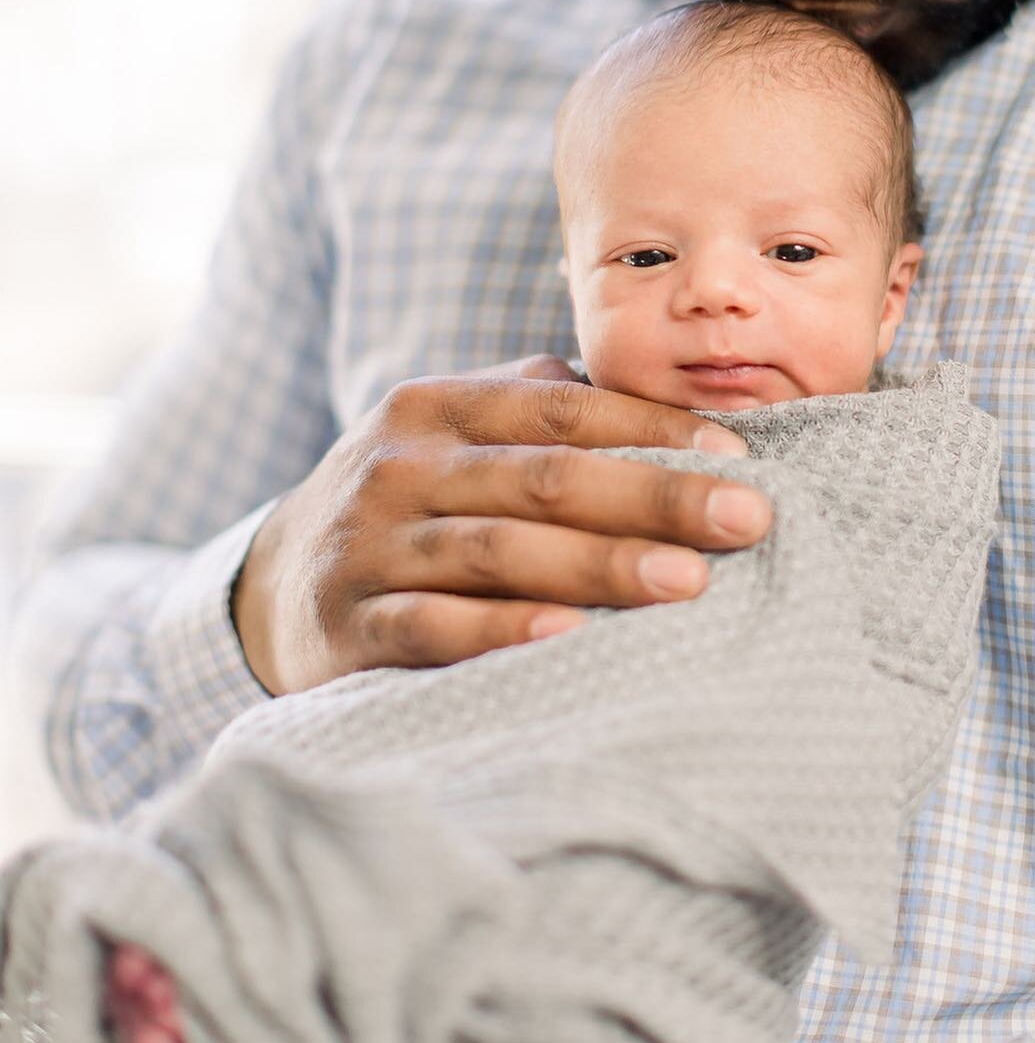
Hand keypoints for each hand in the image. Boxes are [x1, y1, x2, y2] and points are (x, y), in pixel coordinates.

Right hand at [231, 355, 771, 695]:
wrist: (277, 583)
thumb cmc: (413, 500)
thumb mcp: (456, 436)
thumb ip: (543, 412)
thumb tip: (680, 419)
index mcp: (437, 405)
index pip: (563, 408)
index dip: (654, 428)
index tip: (742, 456)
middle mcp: (400, 464)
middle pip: (544, 476)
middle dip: (655, 497)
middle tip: (748, 518)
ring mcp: (369, 542)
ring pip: (499, 549)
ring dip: (601, 565)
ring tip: (691, 581)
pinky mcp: (350, 621)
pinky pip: (434, 625)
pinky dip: (503, 630)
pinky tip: (573, 637)